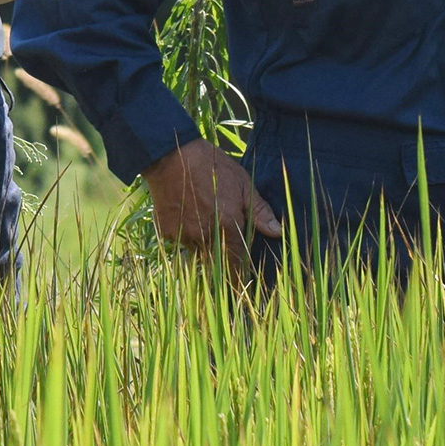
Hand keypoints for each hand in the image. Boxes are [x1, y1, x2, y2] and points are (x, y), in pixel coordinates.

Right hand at [142, 139, 281, 272]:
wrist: (172, 156)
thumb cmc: (214, 166)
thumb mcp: (243, 183)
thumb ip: (259, 211)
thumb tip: (277, 232)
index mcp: (228, 224)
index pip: (237, 263)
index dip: (241, 278)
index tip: (246, 289)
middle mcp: (206, 236)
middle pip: (217, 261)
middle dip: (223, 262)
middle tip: (224, 245)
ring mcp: (184, 236)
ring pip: (199, 251)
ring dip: (205, 244)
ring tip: (205, 215)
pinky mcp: (167, 233)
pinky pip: (182, 242)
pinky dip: (188, 232)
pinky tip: (189, 211)